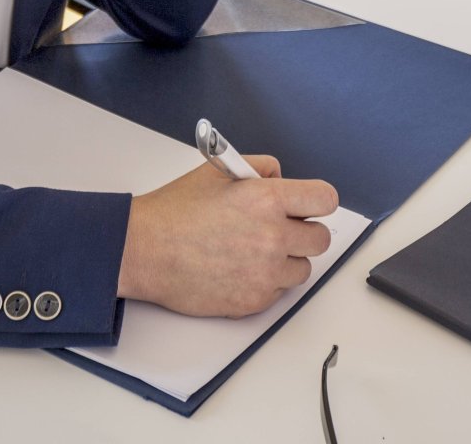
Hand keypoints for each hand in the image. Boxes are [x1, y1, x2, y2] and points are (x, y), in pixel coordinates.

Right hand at [116, 156, 339, 317]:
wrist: (146, 250)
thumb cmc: (177, 210)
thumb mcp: (219, 171)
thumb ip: (260, 168)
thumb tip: (283, 179)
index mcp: (267, 199)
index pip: (325, 200)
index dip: (317, 201)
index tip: (308, 204)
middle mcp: (273, 237)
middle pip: (320, 239)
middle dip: (303, 231)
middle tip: (279, 228)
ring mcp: (265, 274)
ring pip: (302, 268)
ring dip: (286, 259)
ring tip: (254, 250)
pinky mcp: (254, 302)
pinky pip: (280, 292)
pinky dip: (267, 282)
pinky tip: (240, 268)